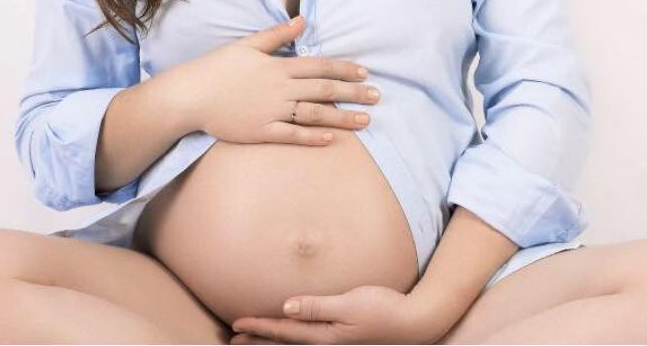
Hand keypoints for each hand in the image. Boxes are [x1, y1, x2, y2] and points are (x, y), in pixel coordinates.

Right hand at [184, 15, 380, 146]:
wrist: (189, 95)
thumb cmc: (217, 67)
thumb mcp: (247, 45)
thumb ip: (277, 35)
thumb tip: (302, 21)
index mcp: (278, 67)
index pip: (319, 67)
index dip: (344, 70)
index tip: (365, 73)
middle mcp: (279, 89)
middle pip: (323, 91)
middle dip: (353, 93)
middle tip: (377, 97)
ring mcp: (271, 112)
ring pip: (314, 115)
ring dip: (342, 118)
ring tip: (365, 121)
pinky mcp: (261, 132)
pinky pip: (292, 136)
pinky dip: (313, 137)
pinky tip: (333, 138)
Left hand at [229, 285, 441, 344]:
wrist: (414, 323)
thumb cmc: (383, 309)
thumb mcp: (350, 304)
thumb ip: (317, 307)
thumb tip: (286, 308)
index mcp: (325, 337)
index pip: (284, 331)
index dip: (259, 327)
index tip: (236, 324)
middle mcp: (327, 344)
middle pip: (285, 343)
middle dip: (258, 340)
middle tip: (233, 338)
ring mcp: (335, 344)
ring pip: (295, 344)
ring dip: (272, 341)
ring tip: (252, 339)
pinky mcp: (343, 340)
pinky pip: (309, 341)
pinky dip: (292, 339)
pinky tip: (291, 333)